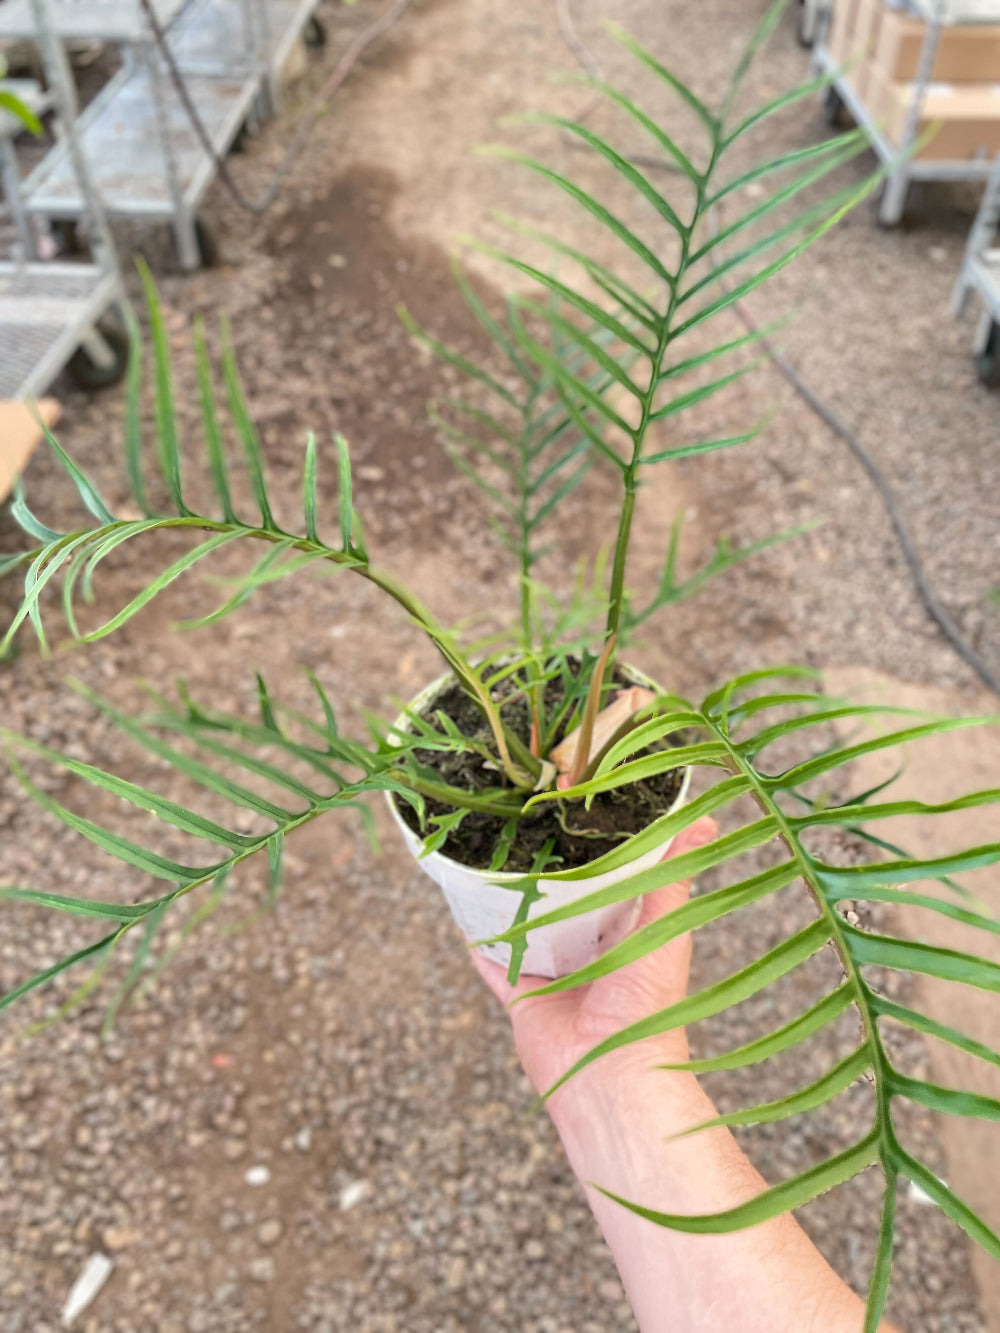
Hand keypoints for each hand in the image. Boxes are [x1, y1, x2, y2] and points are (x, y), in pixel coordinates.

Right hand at [473, 816, 717, 1102]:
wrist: (610, 1074)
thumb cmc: (649, 1004)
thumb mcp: (666, 926)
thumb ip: (675, 876)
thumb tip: (707, 818)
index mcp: (630, 939)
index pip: (614, 888)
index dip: (602, 855)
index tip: (584, 815)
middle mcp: (593, 957)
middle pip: (567, 908)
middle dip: (551, 877)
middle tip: (531, 830)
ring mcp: (556, 978)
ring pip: (529, 932)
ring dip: (514, 905)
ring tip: (494, 861)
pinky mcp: (523, 997)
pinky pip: (494, 965)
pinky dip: (480, 944)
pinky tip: (465, 913)